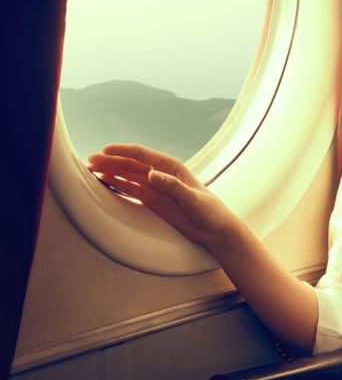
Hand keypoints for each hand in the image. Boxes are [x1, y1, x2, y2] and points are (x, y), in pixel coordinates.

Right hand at [87, 143, 234, 245]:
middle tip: (89, 160)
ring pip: (127, 175)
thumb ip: (173, 186)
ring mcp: (154, 186)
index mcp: (170, 167)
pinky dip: (116, 185)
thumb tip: (152, 174)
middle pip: (130, 163)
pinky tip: (104, 182)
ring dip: (110, 171)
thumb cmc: (209, 211)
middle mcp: (160, 173)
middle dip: (110, 160)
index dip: (122, 151)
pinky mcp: (152, 200)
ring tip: (91, 170)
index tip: (104, 150)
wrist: (214, 229)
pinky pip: (130, 189)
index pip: (141, 154)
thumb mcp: (192, 199)